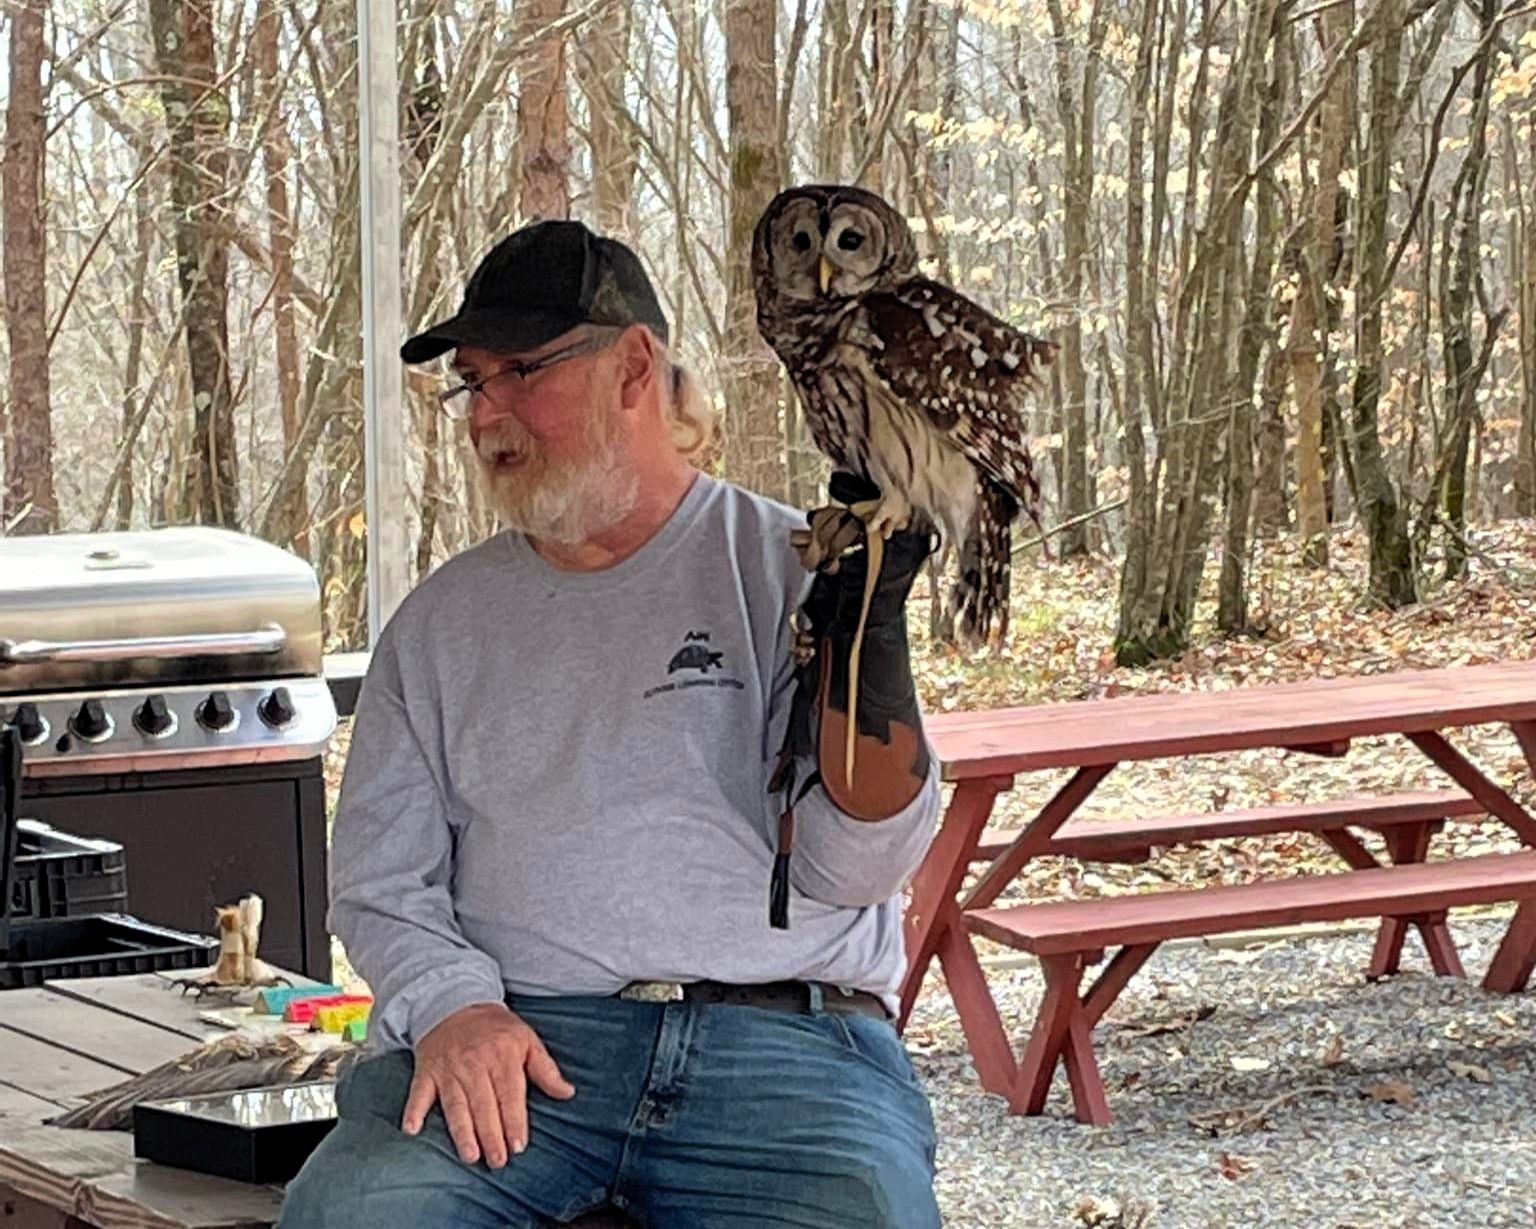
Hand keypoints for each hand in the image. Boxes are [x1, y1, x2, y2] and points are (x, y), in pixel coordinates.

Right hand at [402, 1001, 574, 1166]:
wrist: (455, 1003)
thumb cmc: (495, 1028)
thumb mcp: (526, 1039)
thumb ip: (546, 1069)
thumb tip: (568, 1093)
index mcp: (502, 1056)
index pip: (510, 1094)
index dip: (514, 1122)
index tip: (518, 1146)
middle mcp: (475, 1063)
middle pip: (483, 1104)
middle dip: (491, 1135)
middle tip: (497, 1161)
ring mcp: (449, 1068)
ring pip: (456, 1104)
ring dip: (462, 1131)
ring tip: (470, 1155)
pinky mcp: (427, 1071)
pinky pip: (419, 1092)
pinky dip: (413, 1110)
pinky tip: (412, 1129)